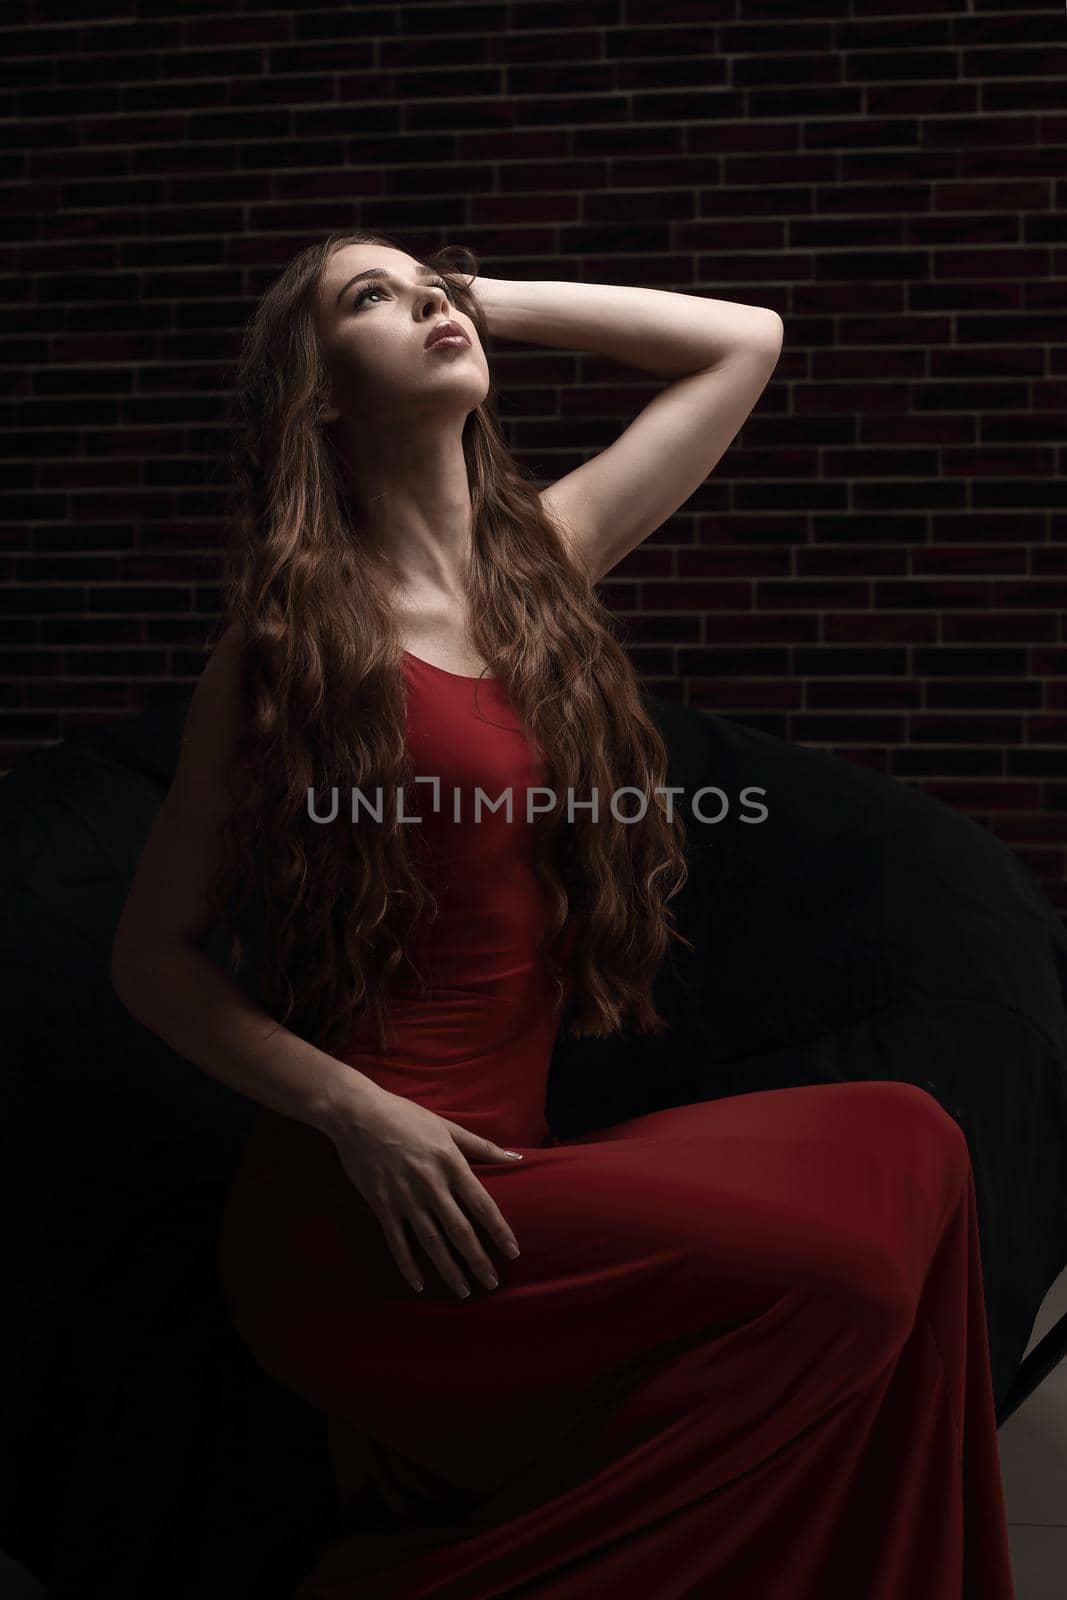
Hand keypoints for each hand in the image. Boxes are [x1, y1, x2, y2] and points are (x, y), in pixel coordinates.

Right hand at [326, 1085, 522, 1299]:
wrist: (358, 1115)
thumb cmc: (406, 1116)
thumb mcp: (447, 1126)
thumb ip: (482, 1146)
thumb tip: (515, 1158)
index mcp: (451, 1164)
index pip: (482, 1205)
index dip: (499, 1231)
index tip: (513, 1253)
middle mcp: (431, 1185)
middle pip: (460, 1231)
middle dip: (478, 1260)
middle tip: (492, 1283)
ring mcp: (405, 1198)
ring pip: (432, 1242)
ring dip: (449, 1269)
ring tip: (464, 1290)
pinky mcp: (382, 1205)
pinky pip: (397, 1242)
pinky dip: (408, 1265)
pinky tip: (420, 1284)